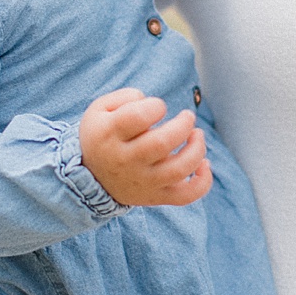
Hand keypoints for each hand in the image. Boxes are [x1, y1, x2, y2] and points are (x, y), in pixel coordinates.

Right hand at [79, 87, 212, 207]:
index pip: (138, 117)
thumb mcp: (100, 109)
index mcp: (109, 135)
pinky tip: (204, 164)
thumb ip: (126, 97)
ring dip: (197, 149)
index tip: (157, 107)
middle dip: (183, 124)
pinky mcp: (156, 197)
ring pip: (178, 170)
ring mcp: (143, 182)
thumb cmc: (103, 135)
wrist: (91, 177)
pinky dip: (203, 182)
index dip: (156, 106)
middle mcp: (125, 161)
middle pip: (162, 142)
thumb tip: (151, 102)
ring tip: (197, 135)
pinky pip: (186, 196)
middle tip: (187, 116)